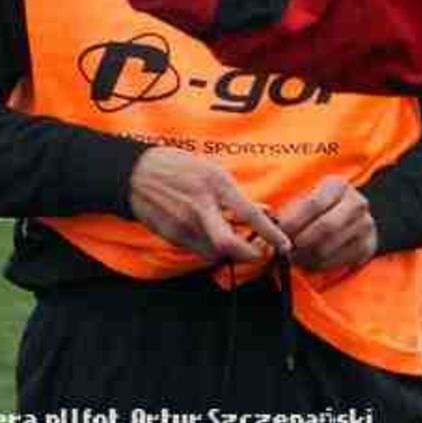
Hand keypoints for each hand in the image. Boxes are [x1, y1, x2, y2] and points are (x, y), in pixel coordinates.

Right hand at [127, 147, 290, 263]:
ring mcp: (183, 224)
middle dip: (249, 255)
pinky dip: (209, 248)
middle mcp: (201, 207)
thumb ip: (236, 195)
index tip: (285, 245)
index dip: (270, 233)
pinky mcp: (170, 235)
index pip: (249, 214)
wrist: (137, 173)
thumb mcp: (214, 171)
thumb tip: (263, 210)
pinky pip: (197, 250)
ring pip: (214, 252)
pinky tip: (211, 236)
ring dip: (229, 252)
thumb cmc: (181, 167)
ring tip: (236, 241)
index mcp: (217, 185)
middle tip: (260, 254)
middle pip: (229, 244)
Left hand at [275, 177, 378, 272]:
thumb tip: (269, 230)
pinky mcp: (367, 245)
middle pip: (326, 227)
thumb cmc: (317, 210)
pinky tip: (309, 262)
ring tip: (294, 258)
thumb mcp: (305, 201)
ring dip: (306, 257)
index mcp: (338, 186)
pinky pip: (337, 261)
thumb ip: (288, 213)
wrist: (350, 219)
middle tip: (285, 251)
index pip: (314, 203)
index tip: (278, 235)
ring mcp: (365, 224)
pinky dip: (318, 266)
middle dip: (301, 242)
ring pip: (330, 247)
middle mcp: (357, 202)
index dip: (293, 222)